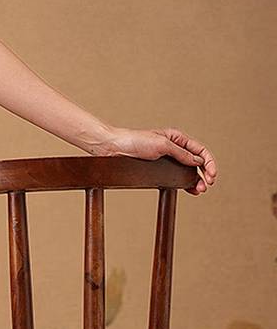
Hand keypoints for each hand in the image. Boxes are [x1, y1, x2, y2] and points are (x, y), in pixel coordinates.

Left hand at [96, 125, 216, 194]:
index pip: (200, 150)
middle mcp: (175, 148)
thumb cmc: (135, 141)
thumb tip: (198, 161)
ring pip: (188, 170)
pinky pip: (177, 176)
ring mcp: (167, 159)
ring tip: (200, 190)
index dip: (209, 163)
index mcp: (177, 138)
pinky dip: (185, 183)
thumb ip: (181, 153)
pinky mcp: (159, 168)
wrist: (115, 148)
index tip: (212, 175)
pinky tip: (190, 189)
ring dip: (196, 180)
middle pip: (197, 162)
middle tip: (207, 185)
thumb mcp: (162, 145)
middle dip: (205, 173)